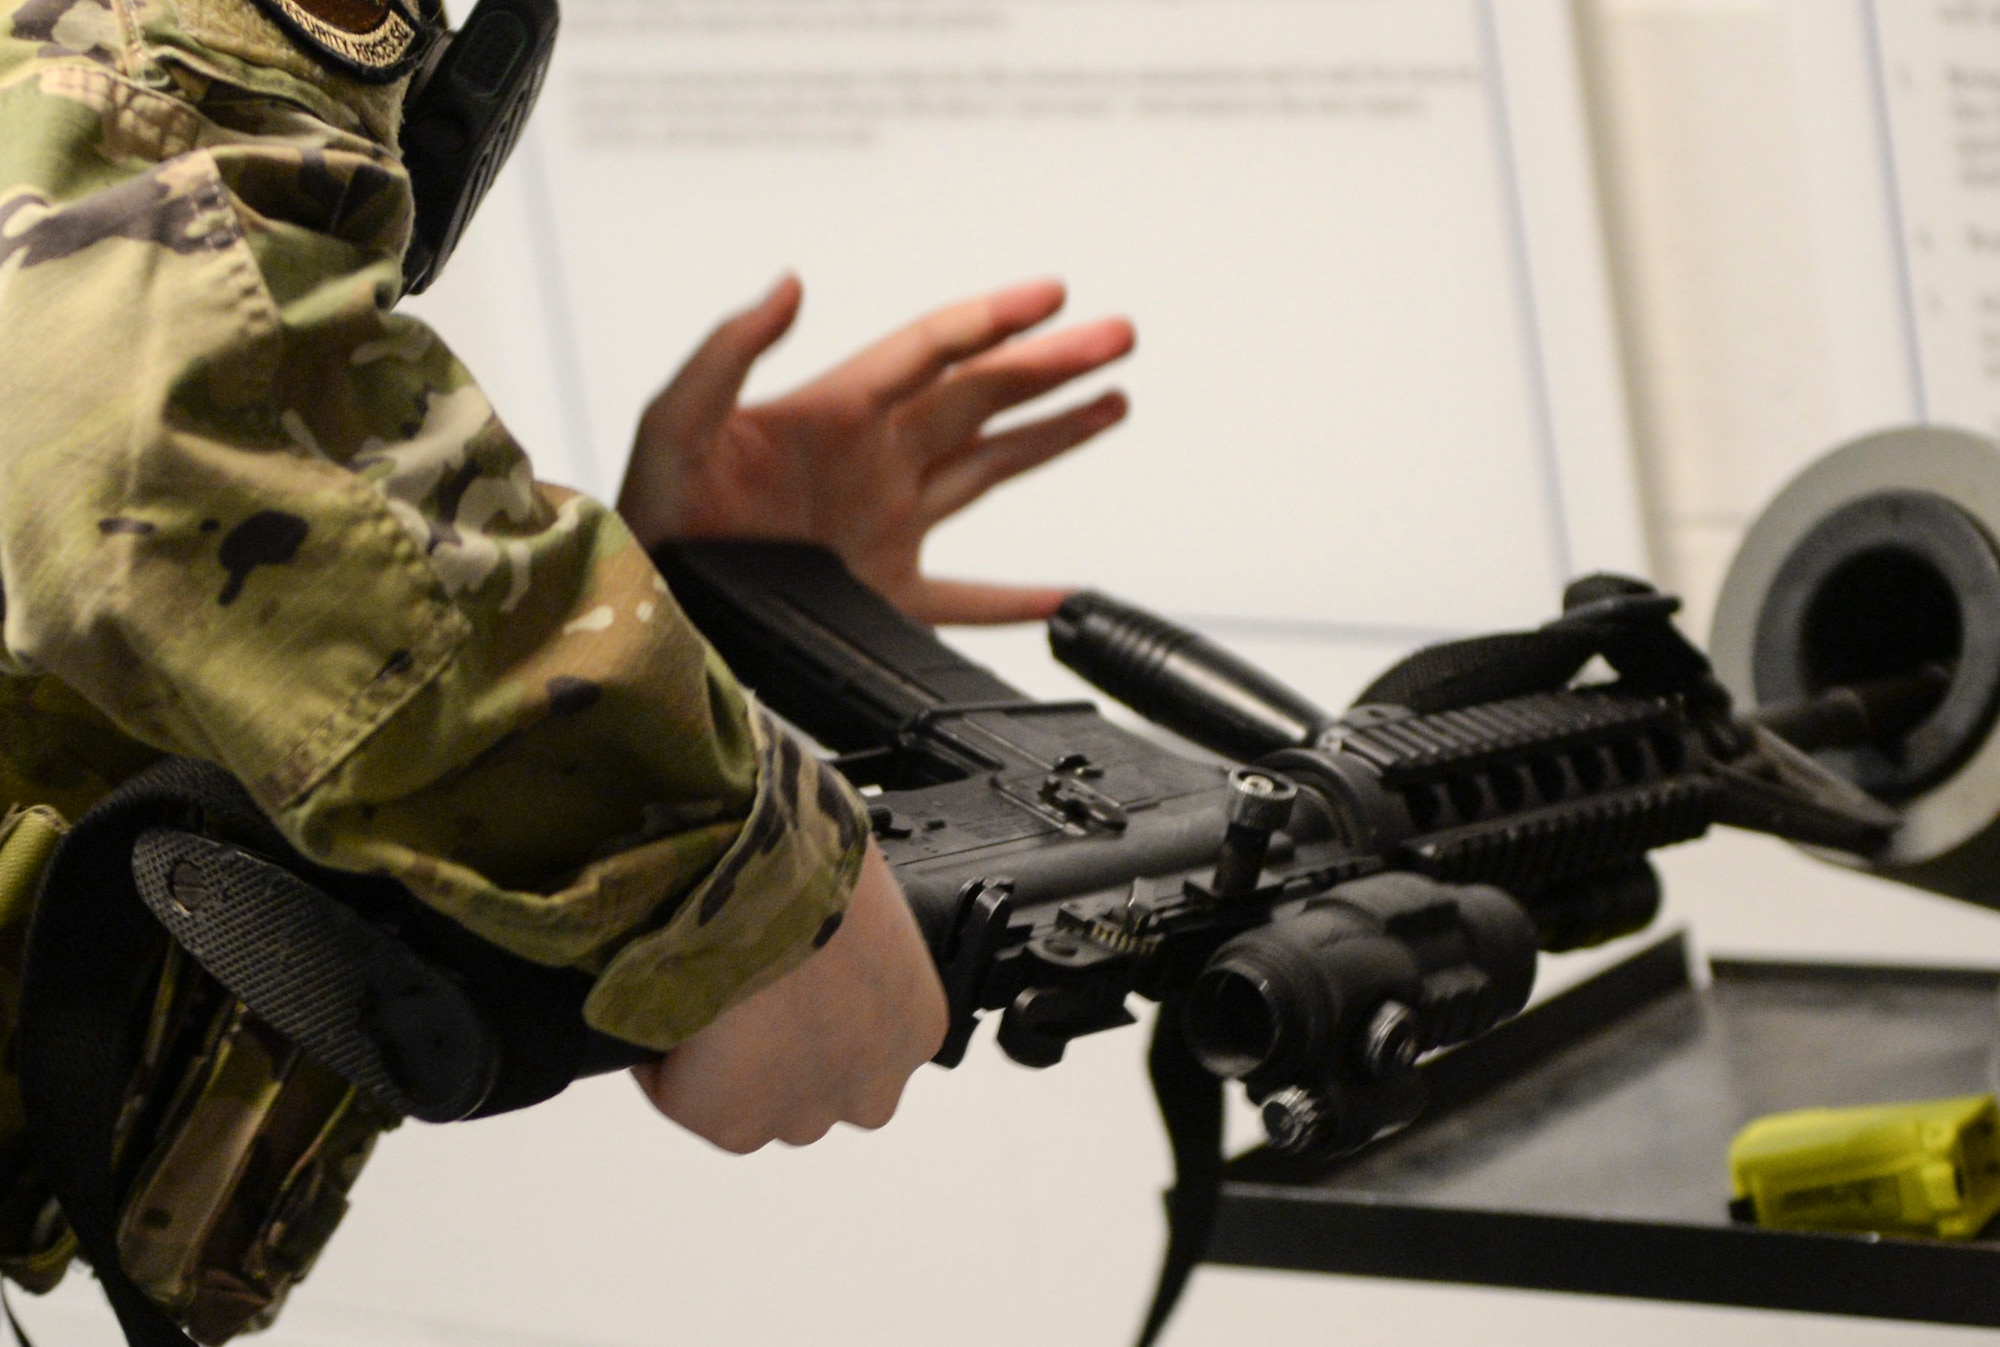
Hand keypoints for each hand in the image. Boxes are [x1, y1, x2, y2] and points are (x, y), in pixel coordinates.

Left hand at [618, 276, 1134, 624]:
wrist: (645, 604)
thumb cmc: (651, 510)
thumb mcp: (675, 419)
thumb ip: (730, 351)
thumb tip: (790, 283)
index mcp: (834, 412)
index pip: (930, 350)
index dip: (992, 318)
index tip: (1051, 295)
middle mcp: (874, 461)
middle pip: (981, 398)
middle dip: (1050, 364)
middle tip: (1117, 334)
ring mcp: (886, 525)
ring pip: (989, 469)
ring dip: (1051, 435)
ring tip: (1114, 400)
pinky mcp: (885, 593)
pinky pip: (967, 599)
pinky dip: (1018, 601)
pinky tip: (1065, 597)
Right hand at [634, 843, 948, 1152]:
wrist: (769, 875)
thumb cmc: (819, 859)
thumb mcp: (862, 891)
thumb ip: (851, 929)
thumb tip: (811, 914)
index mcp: (915, 1027)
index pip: (858, 1041)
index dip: (808, 1008)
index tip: (774, 974)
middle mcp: (872, 1086)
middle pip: (812, 1085)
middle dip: (774, 1050)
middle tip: (731, 986)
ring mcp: (801, 1112)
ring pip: (750, 1101)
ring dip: (719, 1060)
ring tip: (691, 991)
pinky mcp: (732, 1121)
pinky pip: (682, 1097)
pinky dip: (661, 1061)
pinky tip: (661, 1003)